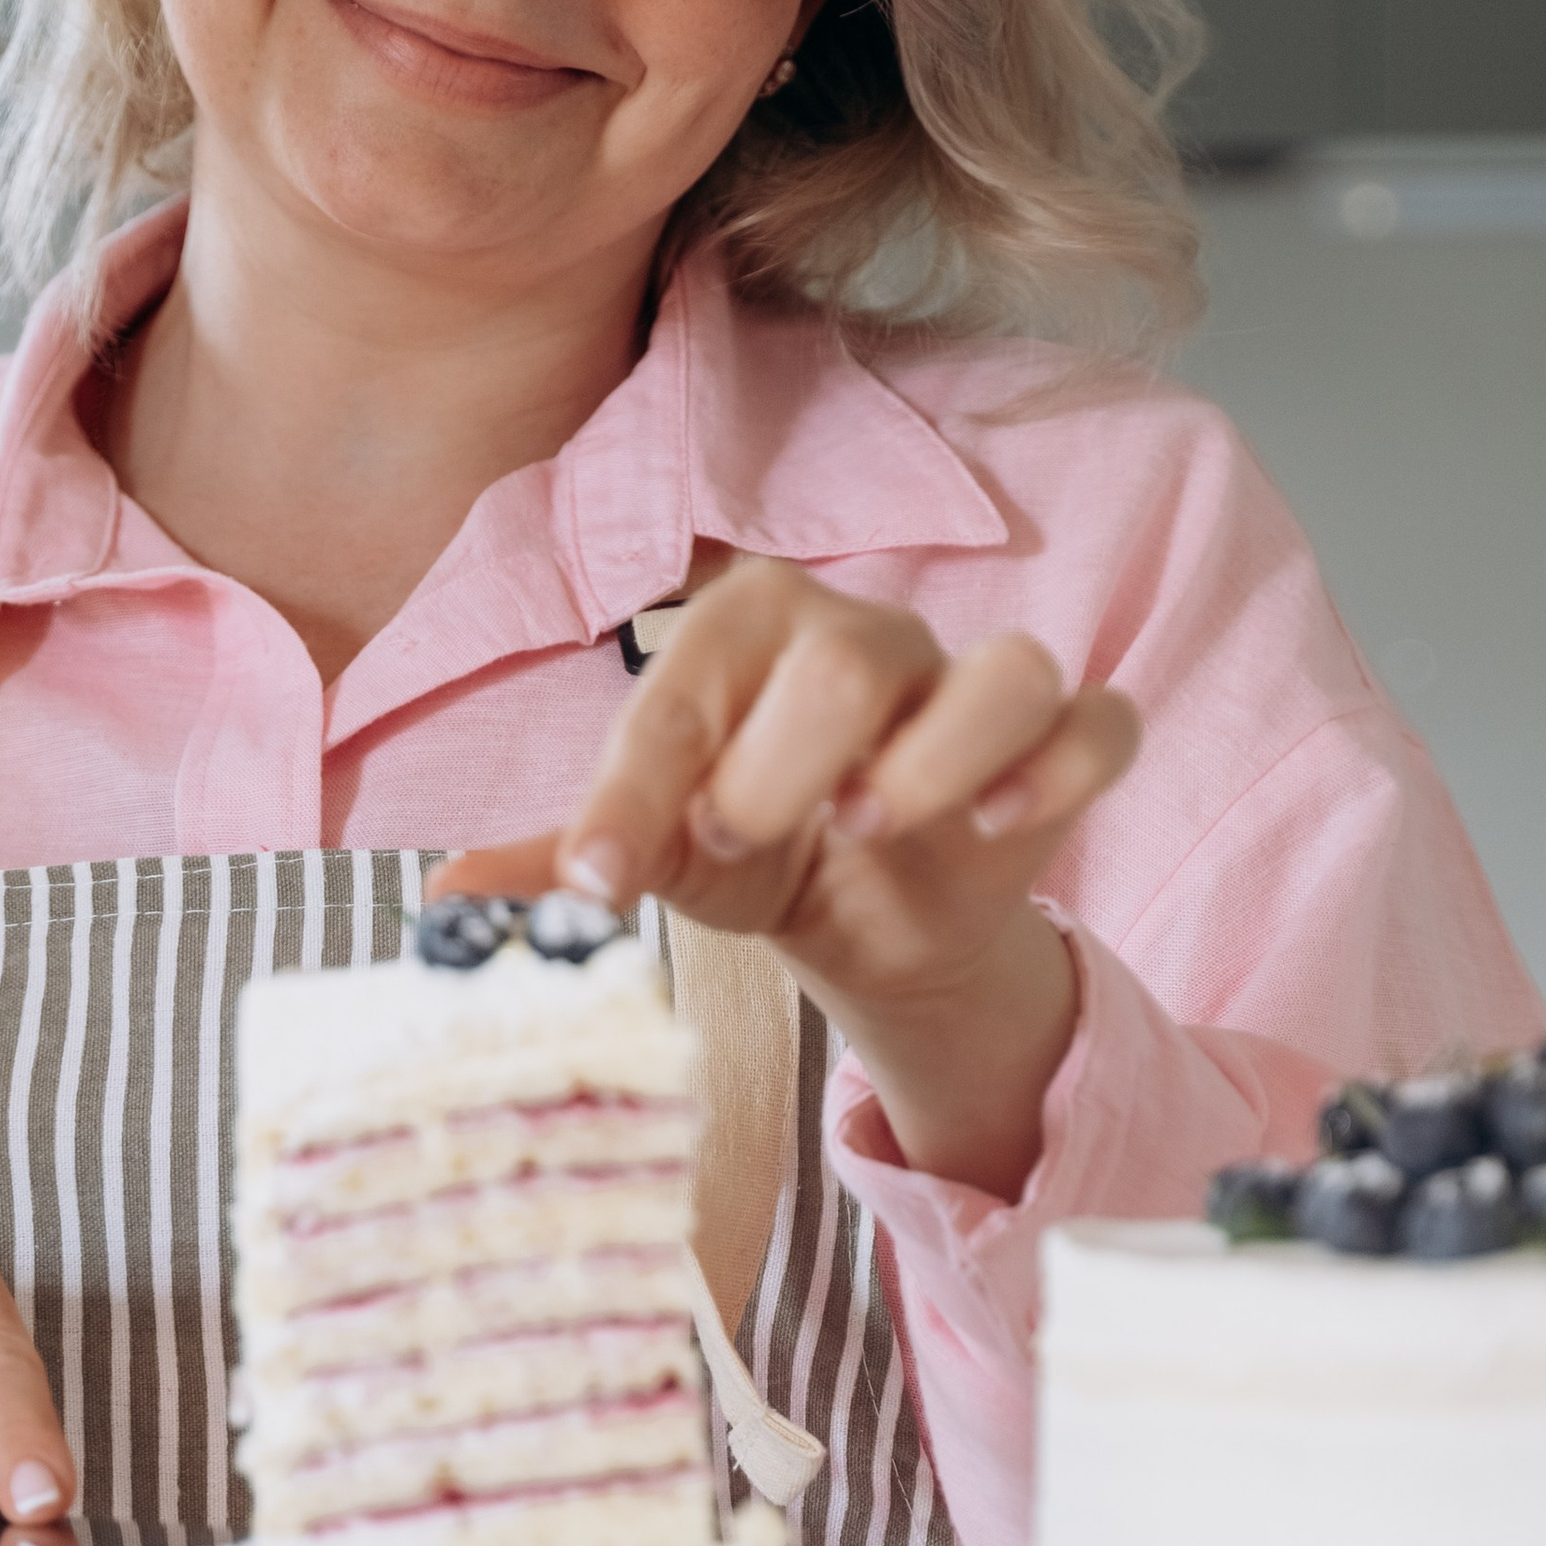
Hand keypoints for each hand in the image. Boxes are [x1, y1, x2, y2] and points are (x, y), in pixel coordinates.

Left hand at [435, 560, 1138, 1197]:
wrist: (865, 912)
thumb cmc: (751, 847)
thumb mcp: (652, 855)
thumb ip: (564, 860)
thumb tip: (448, 895)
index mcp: (748, 633)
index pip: (691, 688)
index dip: (638, 785)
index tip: (602, 881)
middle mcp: (867, 638)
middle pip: (850, 660)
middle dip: (786, 762)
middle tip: (739, 841)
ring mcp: (973, 687)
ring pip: (998, 674)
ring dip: (933, 758)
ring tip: (868, 828)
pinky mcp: (1060, 749)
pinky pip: (1097, 724)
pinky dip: (1060, 769)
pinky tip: (996, 831)